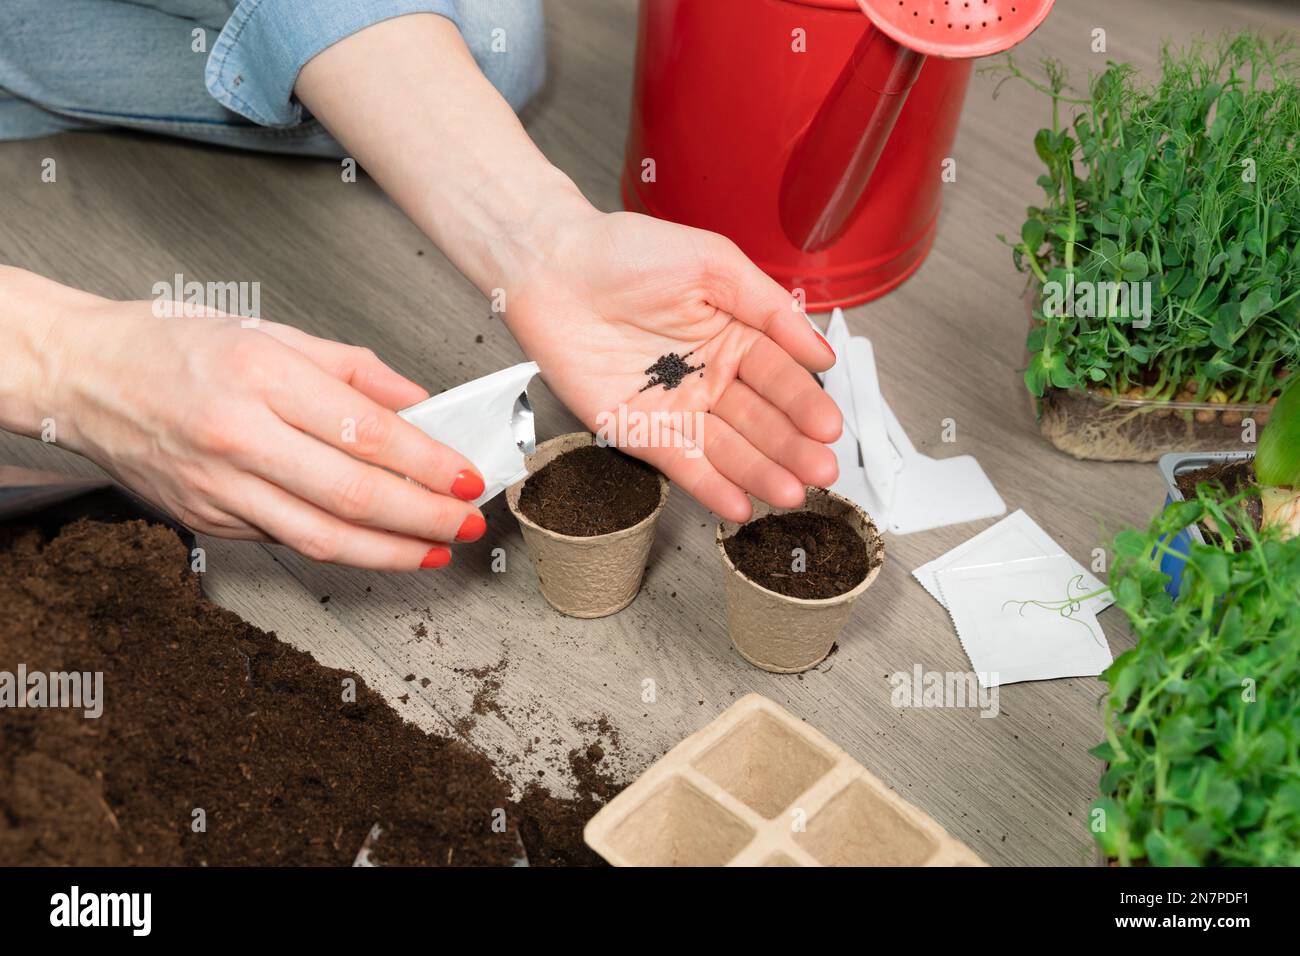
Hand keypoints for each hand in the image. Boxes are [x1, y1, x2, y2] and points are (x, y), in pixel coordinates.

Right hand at [19, 282, 486, 569]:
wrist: (83, 376)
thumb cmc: (174, 345)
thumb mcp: (270, 332)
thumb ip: (353, 370)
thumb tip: (420, 403)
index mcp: (261, 374)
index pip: (366, 432)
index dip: (428, 463)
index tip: (466, 476)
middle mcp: (237, 434)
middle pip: (352, 495)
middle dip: (425, 517)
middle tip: (467, 522)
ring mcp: (217, 485)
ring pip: (321, 537)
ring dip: (392, 552)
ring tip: (436, 550)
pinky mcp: (206, 518)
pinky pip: (287, 540)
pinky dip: (341, 547)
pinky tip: (378, 544)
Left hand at [505, 208, 841, 521]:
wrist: (552, 264)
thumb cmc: (625, 250)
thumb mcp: (714, 263)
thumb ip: (770, 308)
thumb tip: (820, 351)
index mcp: (733, 336)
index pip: (780, 377)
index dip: (805, 404)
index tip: (830, 428)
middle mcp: (707, 377)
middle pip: (760, 421)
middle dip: (792, 448)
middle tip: (821, 472)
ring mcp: (673, 408)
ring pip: (725, 449)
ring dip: (759, 474)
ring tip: (789, 494)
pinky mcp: (634, 429)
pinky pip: (677, 463)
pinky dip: (707, 486)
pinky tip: (738, 504)